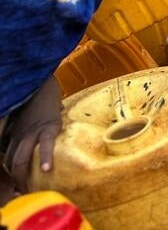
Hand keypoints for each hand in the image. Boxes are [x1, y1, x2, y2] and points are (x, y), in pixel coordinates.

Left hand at [3, 76, 61, 192]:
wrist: (43, 87)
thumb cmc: (33, 103)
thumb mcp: (18, 120)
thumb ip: (15, 132)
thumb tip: (14, 146)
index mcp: (13, 135)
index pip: (7, 159)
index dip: (11, 174)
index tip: (16, 186)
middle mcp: (19, 136)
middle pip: (13, 162)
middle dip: (17, 179)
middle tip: (23, 191)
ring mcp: (33, 132)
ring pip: (22, 158)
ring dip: (24, 176)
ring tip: (30, 188)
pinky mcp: (49, 127)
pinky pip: (45, 145)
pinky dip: (46, 157)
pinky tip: (47, 169)